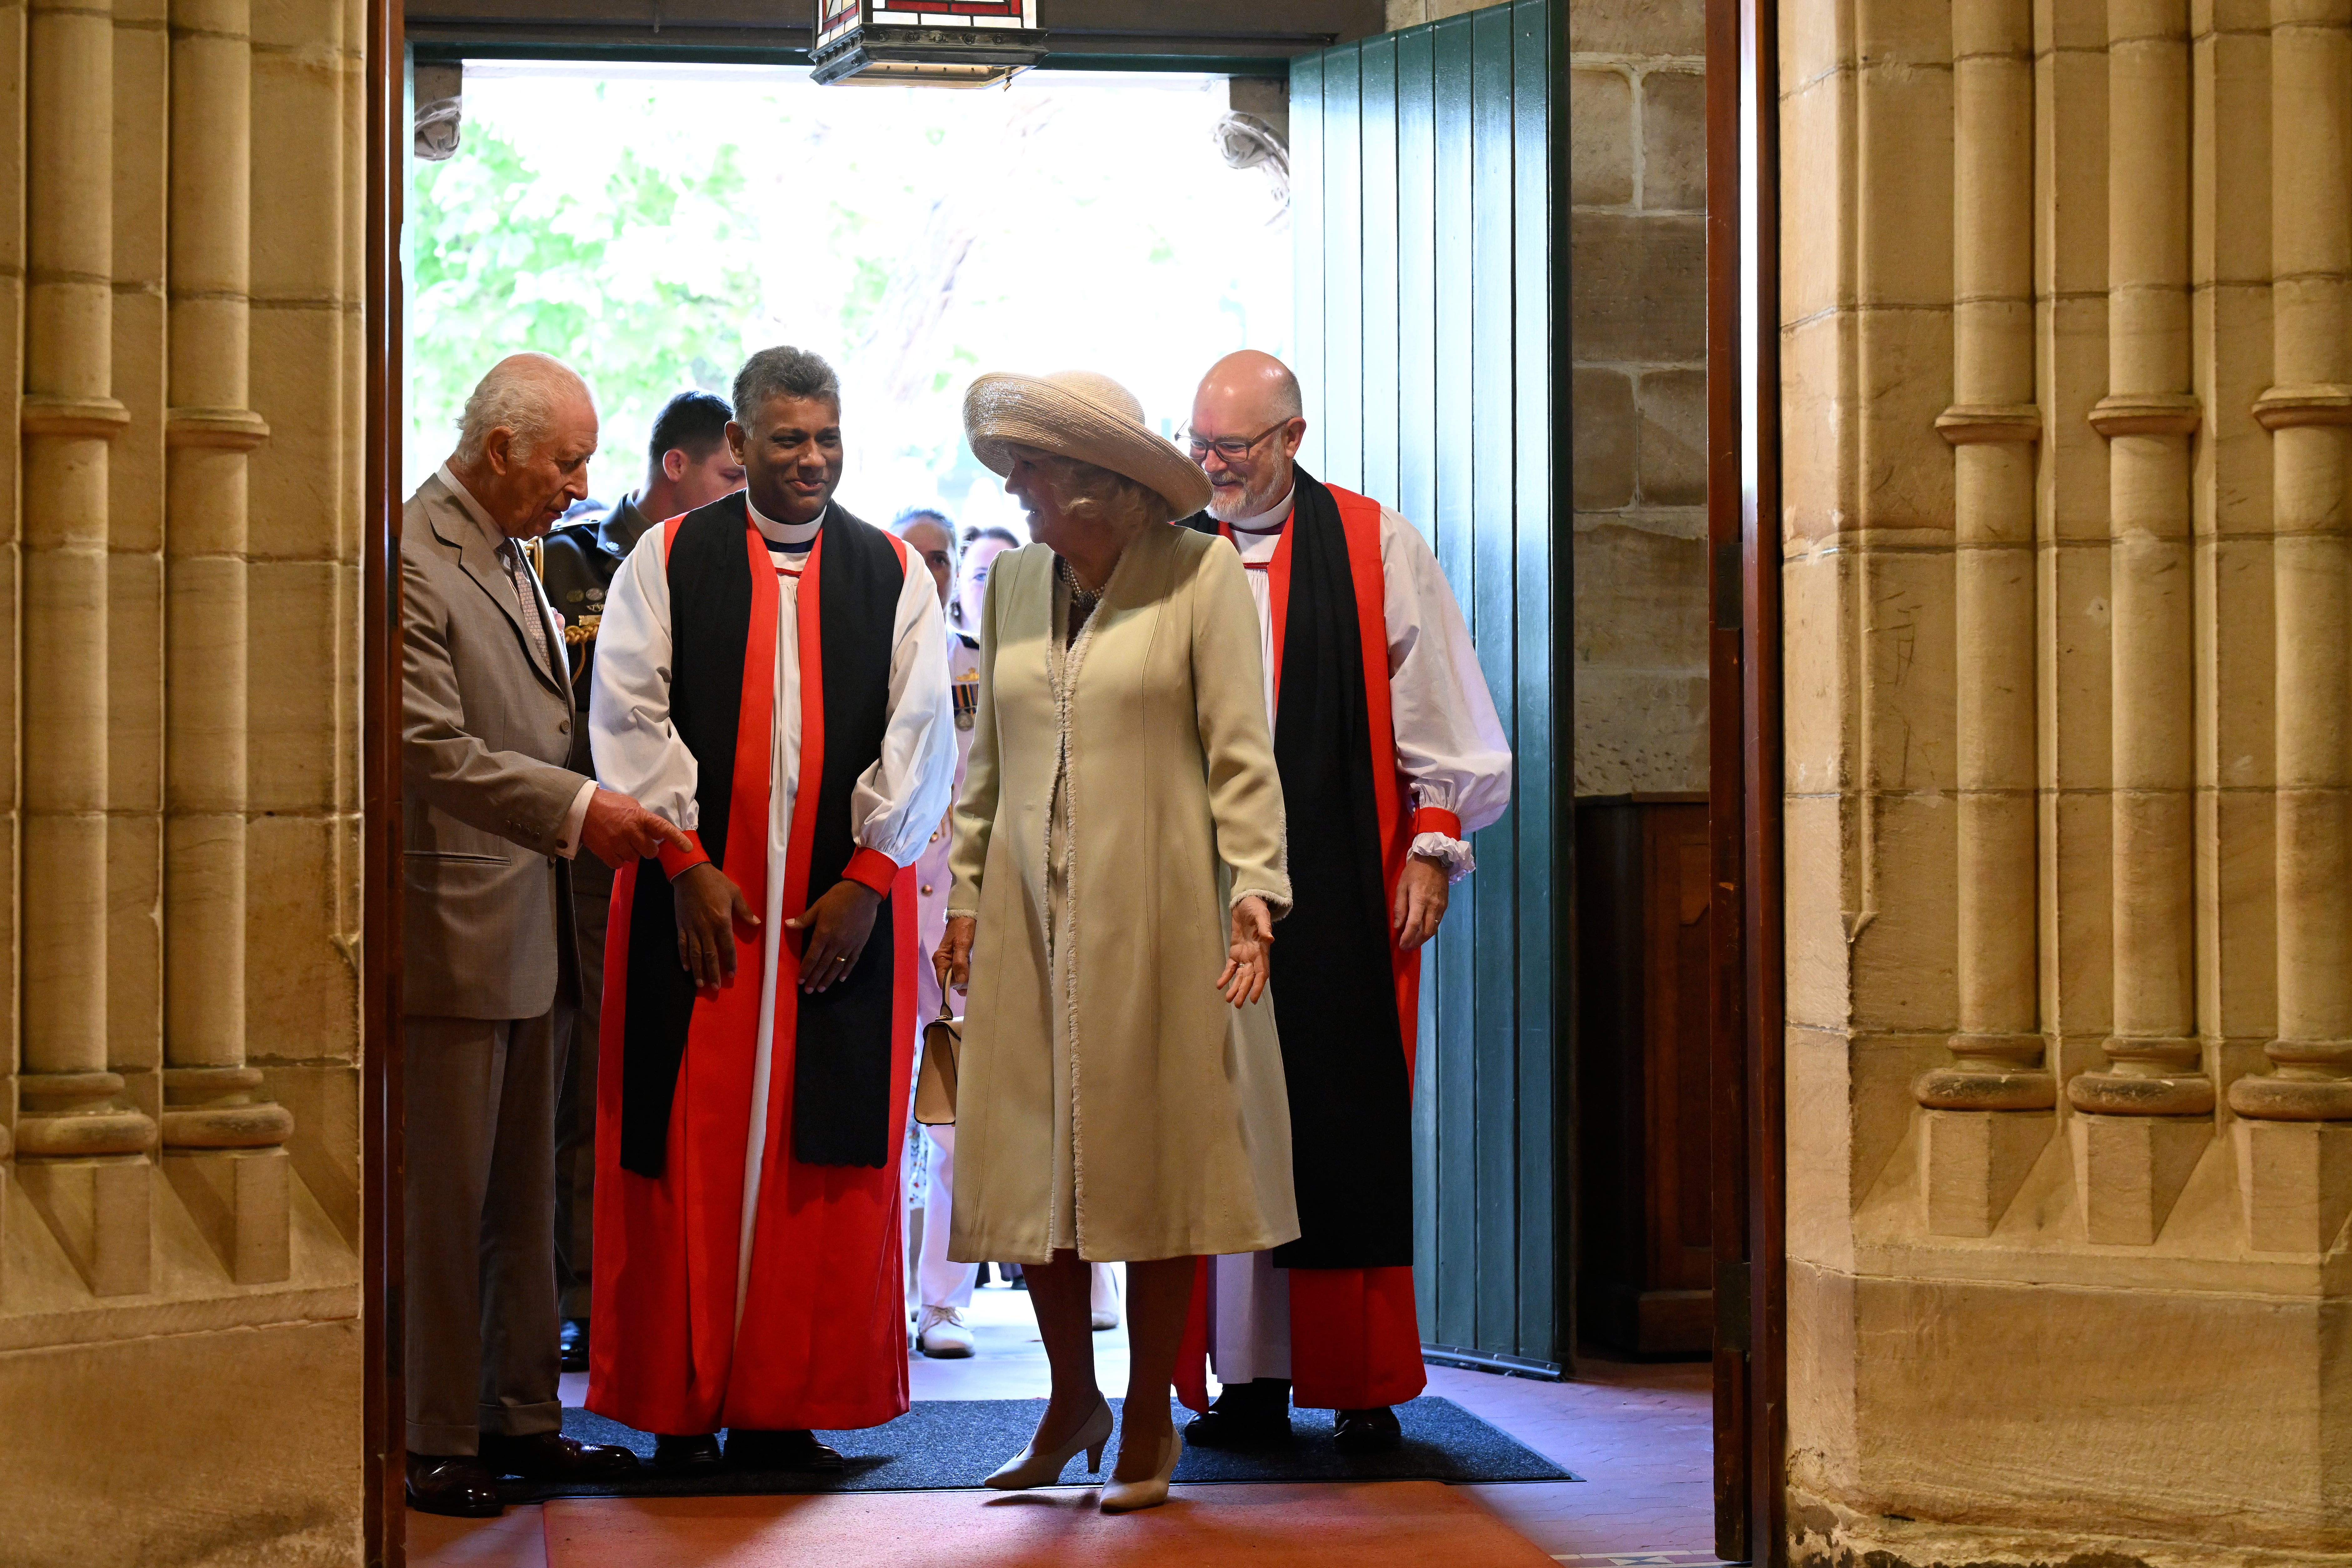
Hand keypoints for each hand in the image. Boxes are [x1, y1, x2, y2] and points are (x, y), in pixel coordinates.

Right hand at [581, 787, 692, 868]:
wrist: (580, 808)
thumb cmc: (606, 804)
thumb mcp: (629, 804)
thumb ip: (641, 817)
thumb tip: (651, 829)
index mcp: (639, 817)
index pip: (663, 828)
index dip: (676, 839)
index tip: (687, 848)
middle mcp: (631, 831)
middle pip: (650, 851)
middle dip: (646, 848)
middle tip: (637, 841)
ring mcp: (618, 843)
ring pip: (634, 858)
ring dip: (630, 853)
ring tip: (620, 841)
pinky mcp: (606, 853)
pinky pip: (619, 864)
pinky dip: (617, 859)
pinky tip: (612, 848)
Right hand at [673, 862, 758, 995]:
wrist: (690, 873)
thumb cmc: (715, 882)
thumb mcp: (734, 893)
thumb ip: (745, 911)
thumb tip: (757, 924)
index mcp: (721, 921)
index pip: (727, 947)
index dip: (730, 962)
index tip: (731, 975)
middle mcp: (706, 928)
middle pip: (710, 955)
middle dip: (713, 972)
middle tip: (715, 987)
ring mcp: (692, 928)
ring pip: (695, 953)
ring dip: (698, 970)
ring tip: (700, 984)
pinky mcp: (681, 925)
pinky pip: (682, 944)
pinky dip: (683, 957)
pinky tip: (686, 968)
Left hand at [786, 879, 881, 992]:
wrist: (863, 893)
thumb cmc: (838, 897)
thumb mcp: (818, 906)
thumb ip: (804, 919)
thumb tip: (788, 925)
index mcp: (823, 934)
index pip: (812, 956)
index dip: (806, 970)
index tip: (800, 980)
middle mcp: (835, 943)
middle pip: (823, 965)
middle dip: (815, 978)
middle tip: (808, 991)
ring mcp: (849, 944)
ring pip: (837, 966)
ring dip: (828, 978)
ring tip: (821, 989)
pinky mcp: (859, 943)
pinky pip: (852, 960)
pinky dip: (846, 970)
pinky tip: (841, 978)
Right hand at [935, 915, 975, 996]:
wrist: (966, 915)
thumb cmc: (963, 928)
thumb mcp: (962, 944)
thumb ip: (960, 962)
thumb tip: (960, 981)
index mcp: (940, 959)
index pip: (942, 980)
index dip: (953, 985)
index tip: (965, 986)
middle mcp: (943, 962)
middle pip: (949, 980)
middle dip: (960, 984)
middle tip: (974, 984)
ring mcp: (950, 960)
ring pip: (956, 976)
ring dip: (965, 980)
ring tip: (976, 980)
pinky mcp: (957, 958)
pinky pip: (960, 970)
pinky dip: (967, 974)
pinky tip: (975, 974)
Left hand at [1216, 895, 1273, 1007]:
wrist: (1246, 903)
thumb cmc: (1256, 908)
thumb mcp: (1261, 915)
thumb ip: (1264, 927)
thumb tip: (1269, 938)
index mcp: (1262, 950)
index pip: (1261, 973)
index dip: (1258, 986)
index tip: (1253, 999)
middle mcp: (1254, 956)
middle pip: (1250, 978)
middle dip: (1244, 991)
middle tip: (1237, 1005)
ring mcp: (1244, 955)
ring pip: (1240, 975)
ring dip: (1235, 987)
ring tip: (1228, 999)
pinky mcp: (1235, 951)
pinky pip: (1230, 967)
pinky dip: (1225, 976)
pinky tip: (1220, 985)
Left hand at [1392, 854, 1449, 949]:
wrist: (1435, 859)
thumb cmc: (1414, 871)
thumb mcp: (1402, 886)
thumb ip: (1400, 906)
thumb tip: (1398, 925)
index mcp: (1420, 900)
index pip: (1414, 925)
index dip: (1407, 937)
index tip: (1401, 945)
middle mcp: (1432, 906)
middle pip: (1426, 931)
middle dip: (1415, 942)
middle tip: (1407, 947)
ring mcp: (1440, 906)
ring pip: (1433, 929)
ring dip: (1423, 939)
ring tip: (1413, 943)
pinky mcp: (1445, 905)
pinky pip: (1437, 922)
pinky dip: (1429, 930)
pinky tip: (1422, 932)